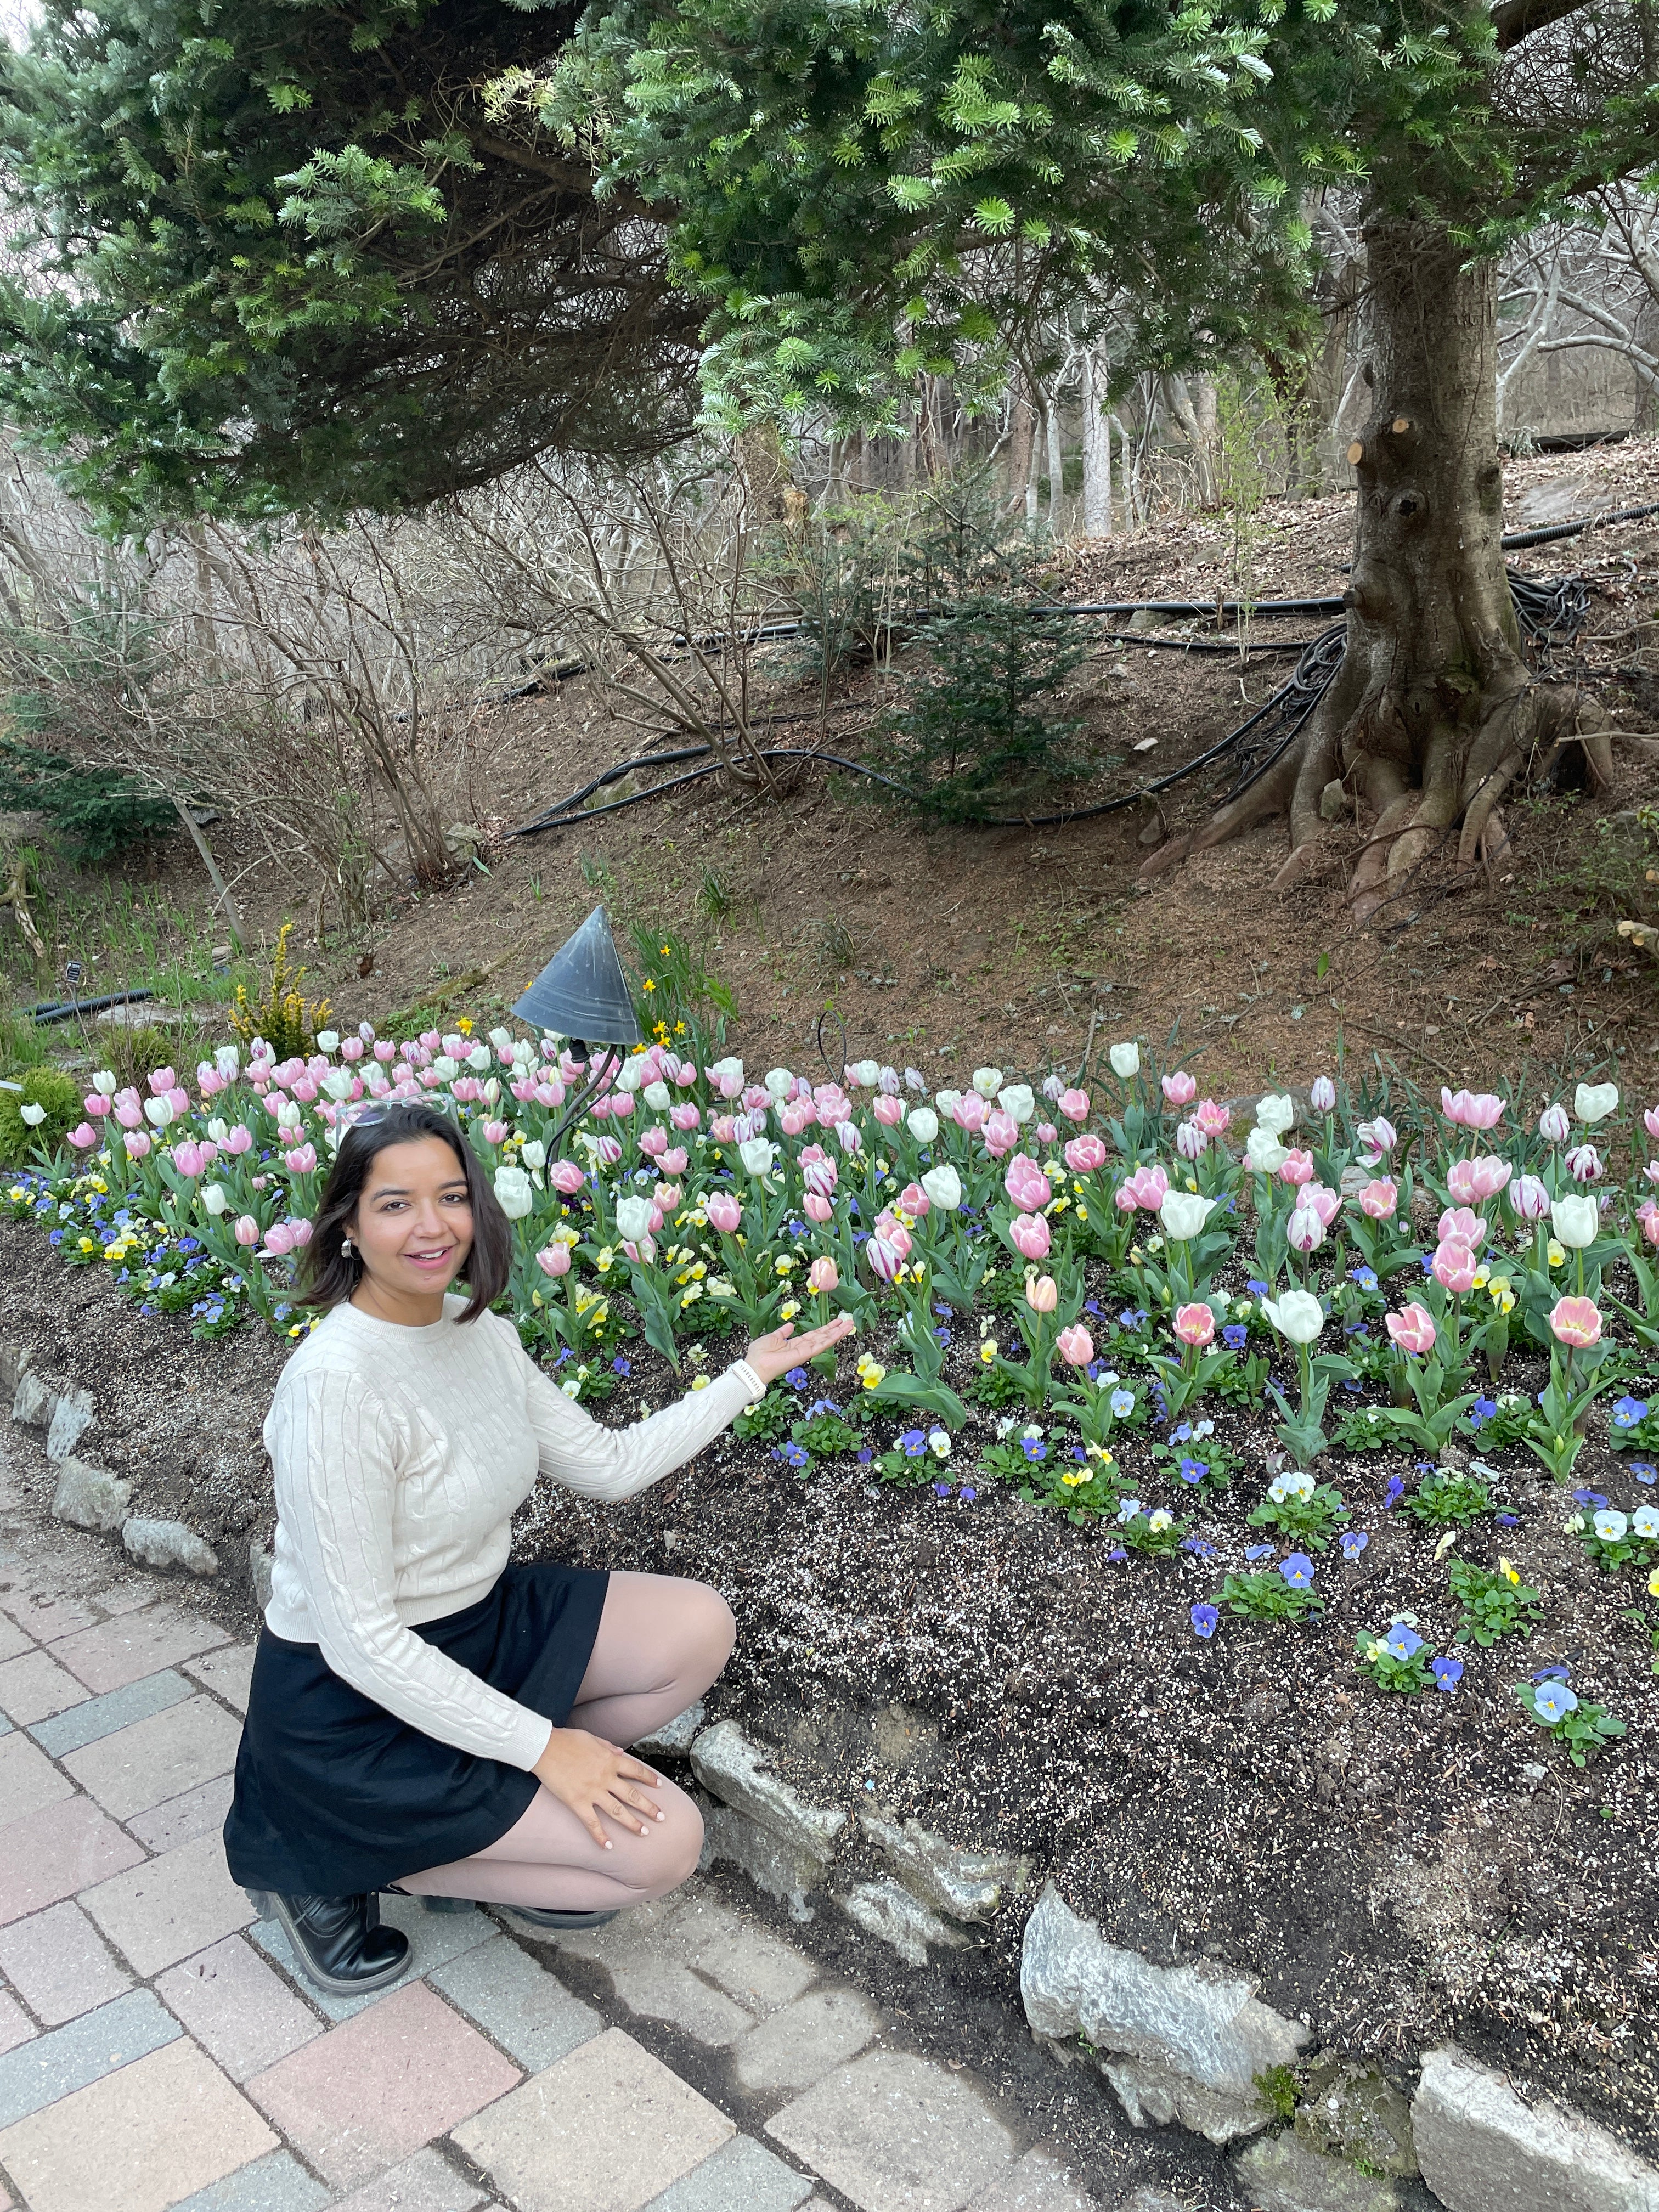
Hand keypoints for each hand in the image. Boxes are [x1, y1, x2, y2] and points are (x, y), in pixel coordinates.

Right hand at [532, 1725, 663, 1846]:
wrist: (545, 1748)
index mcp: (610, 1760)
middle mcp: (606, 1777)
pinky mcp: (578, 1803)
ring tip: (644, 1832)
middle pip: (632, 1794)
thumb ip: (608, 1747)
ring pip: (617, 1811)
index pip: (636, 1771)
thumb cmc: (567, 1740)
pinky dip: (600, 1836)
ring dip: (632, 1823)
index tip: (660, 1786)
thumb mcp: (592, 1738)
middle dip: (648, 1807)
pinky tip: (608, 1846)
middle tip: (661, 1817)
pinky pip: (592, 1823)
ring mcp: (593, 1792)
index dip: (650, 1779)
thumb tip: (620, 1752)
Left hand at [745, 1311, 854, 1386]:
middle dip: (836, 1329)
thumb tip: (790, 1325)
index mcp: (795, 1343)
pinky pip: (819, 1346)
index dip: (826, 1328)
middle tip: (849, 1322)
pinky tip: (839, 1333)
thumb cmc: (760, 1353)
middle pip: (823, 1337)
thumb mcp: (772, 1337)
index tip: (836, 1322)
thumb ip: (783, 1332)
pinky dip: (830, 1339)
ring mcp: (805, 1352)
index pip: (814, 1335)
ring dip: (838, 1333)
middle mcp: (802, 1347)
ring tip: (850, 1325)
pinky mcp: (804, 1354)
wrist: (755, 1366)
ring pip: (824, 1341)